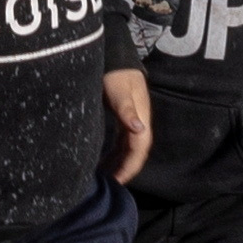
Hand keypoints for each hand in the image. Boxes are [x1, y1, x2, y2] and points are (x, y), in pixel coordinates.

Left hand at [101, 66, 153, 188]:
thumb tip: (139, 130)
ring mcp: (130, 119)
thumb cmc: (115, 72)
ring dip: (119, 163)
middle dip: (124, 170)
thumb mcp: (118, 90)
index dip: (130, 167)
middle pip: (134, 152)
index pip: (139, 149)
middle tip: (110, 187)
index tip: (118, 182)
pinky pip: (121, 141)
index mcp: (140, 117)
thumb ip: (127, 109)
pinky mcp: (121, 116)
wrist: (114, 55)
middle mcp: (137, 121)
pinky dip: (114, 153)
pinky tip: (103, 160)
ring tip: (105, 178)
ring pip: (127, 148)